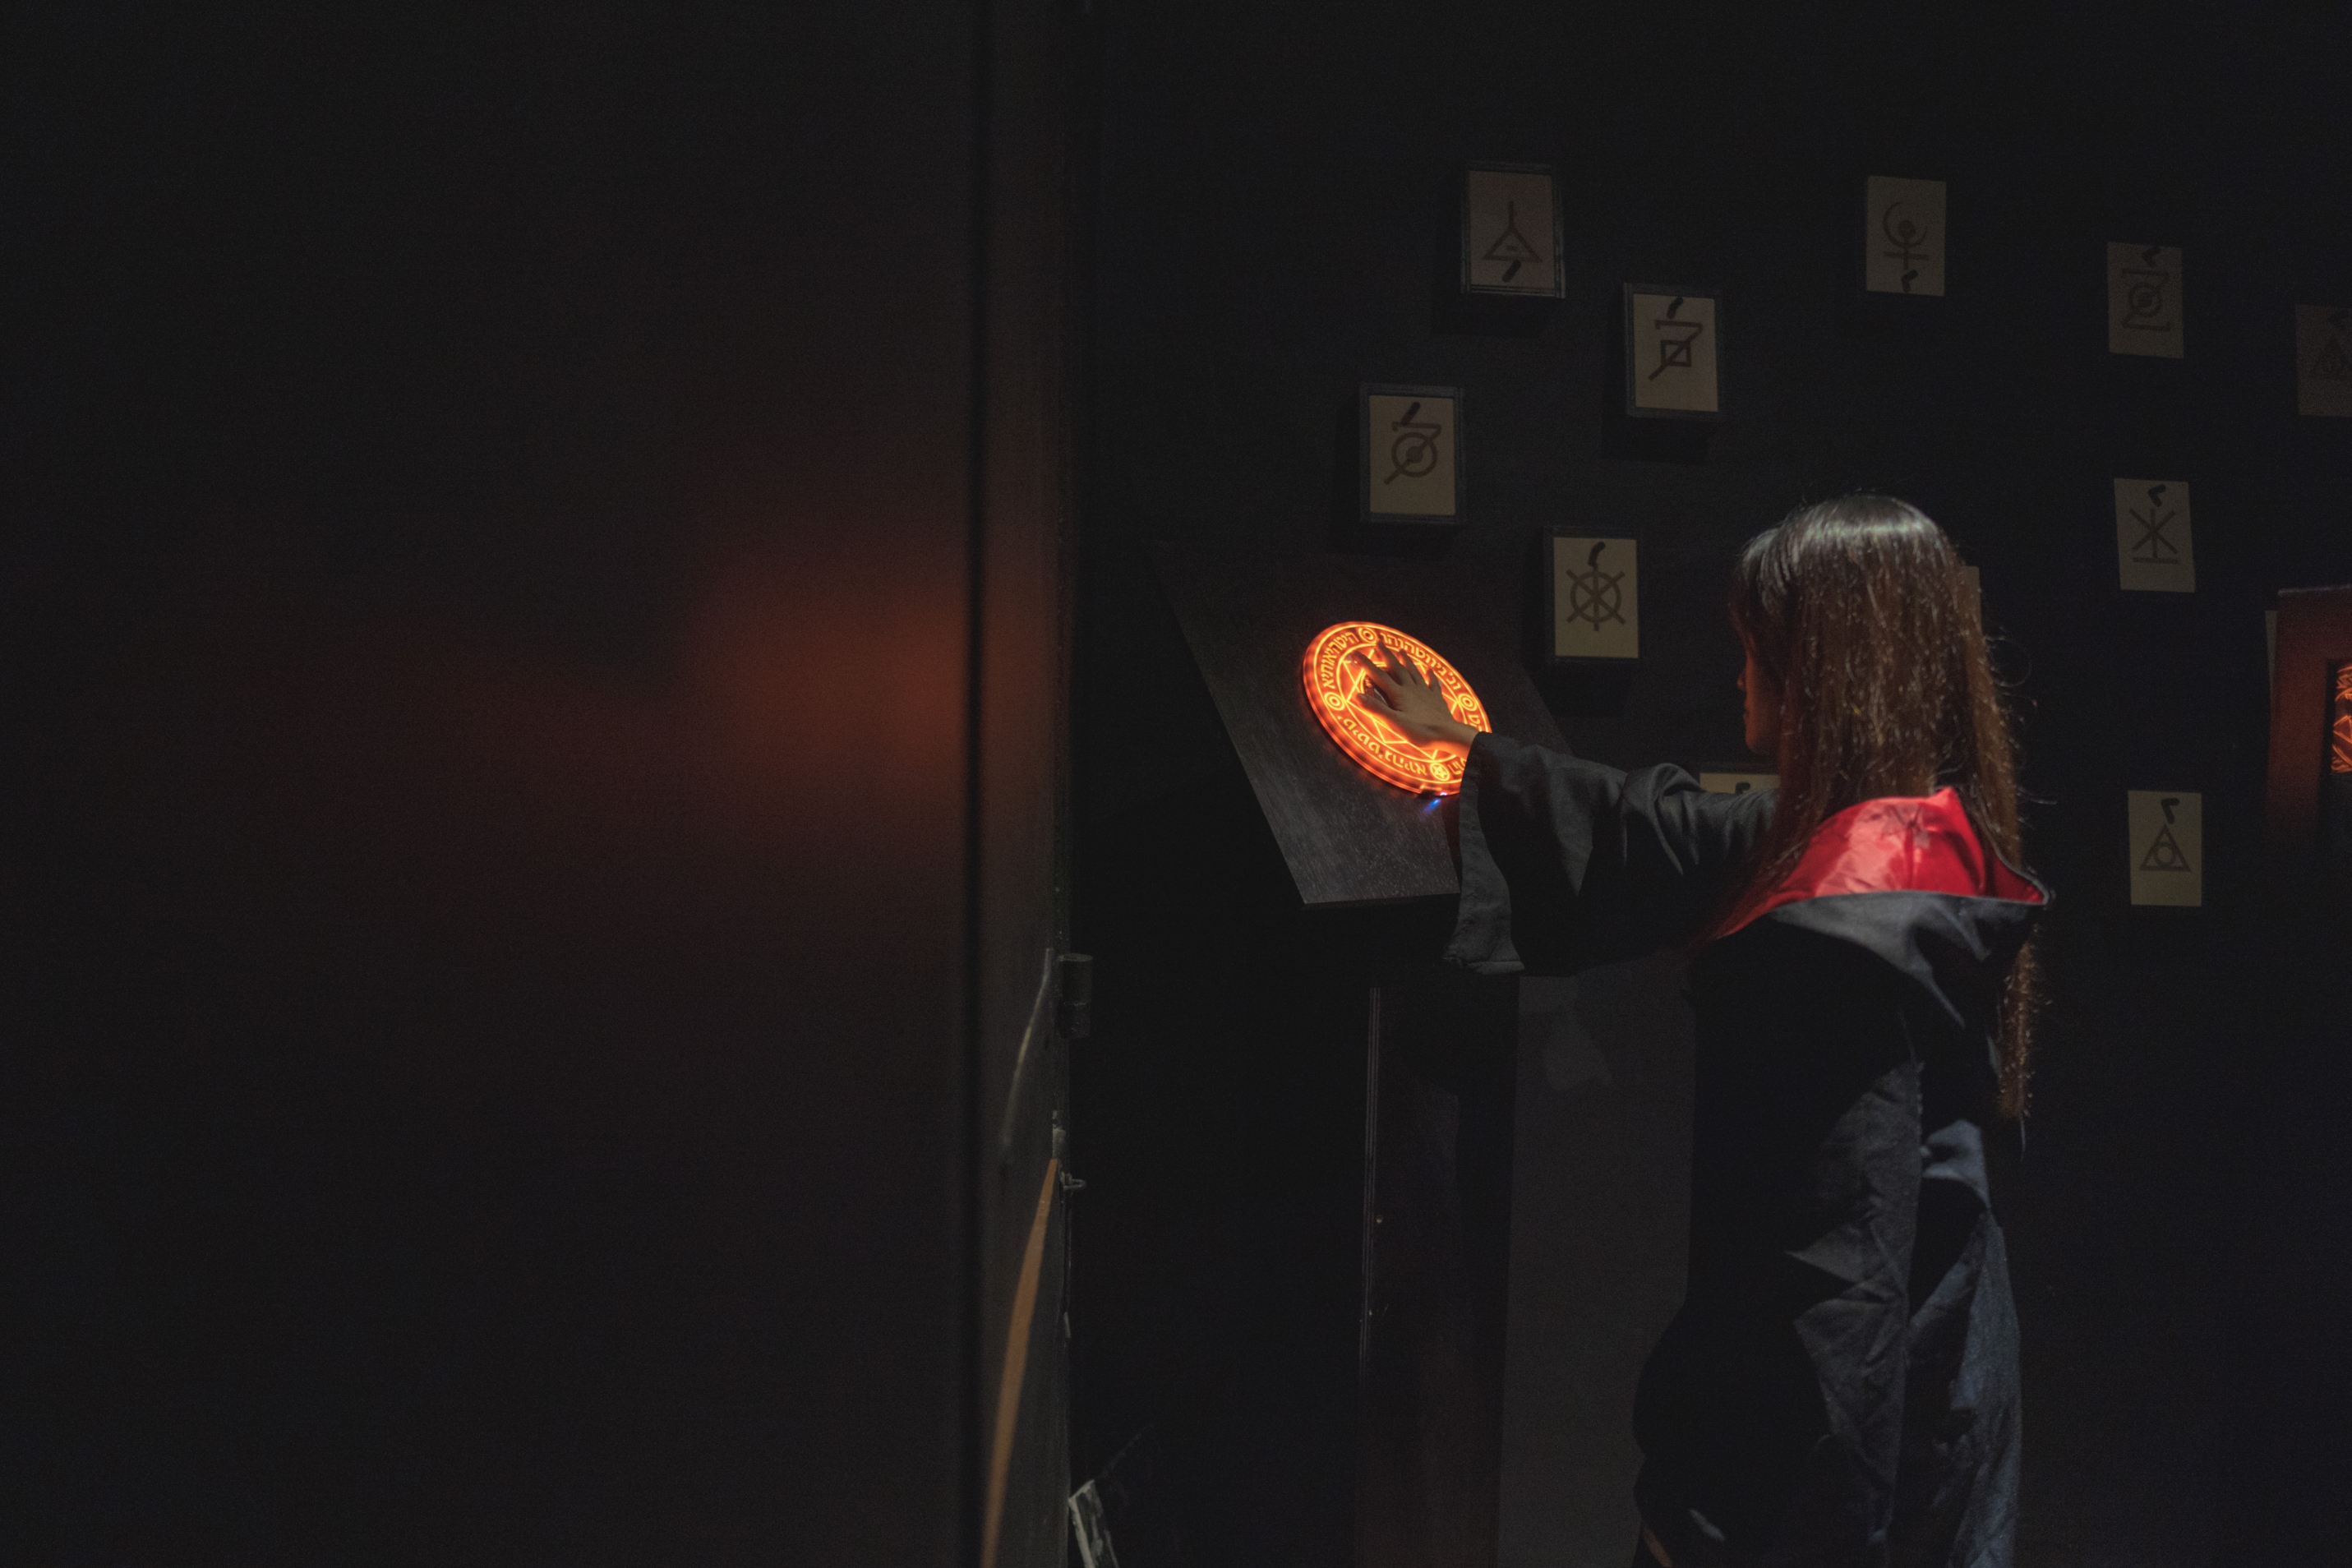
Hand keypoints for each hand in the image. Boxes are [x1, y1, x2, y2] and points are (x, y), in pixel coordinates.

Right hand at [1353, 642, 1477, 754]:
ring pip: (1414, 672)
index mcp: (1399, 694)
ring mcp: (1425, 692)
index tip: (1355, 653)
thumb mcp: (1394, 722)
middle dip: (1386, 655)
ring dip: (1406, 660)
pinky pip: (1433, 683)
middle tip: (1379, 642)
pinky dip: (1430, 675)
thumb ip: (1376, 709)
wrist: (1446, 734)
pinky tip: (1430, 670)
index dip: (1366, 664)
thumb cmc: (1420, 731)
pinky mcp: (1436, 699)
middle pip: (1397, 668)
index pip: (1379, 676)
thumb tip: (1357, 696)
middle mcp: (1412, 689)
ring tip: (1401, 650)